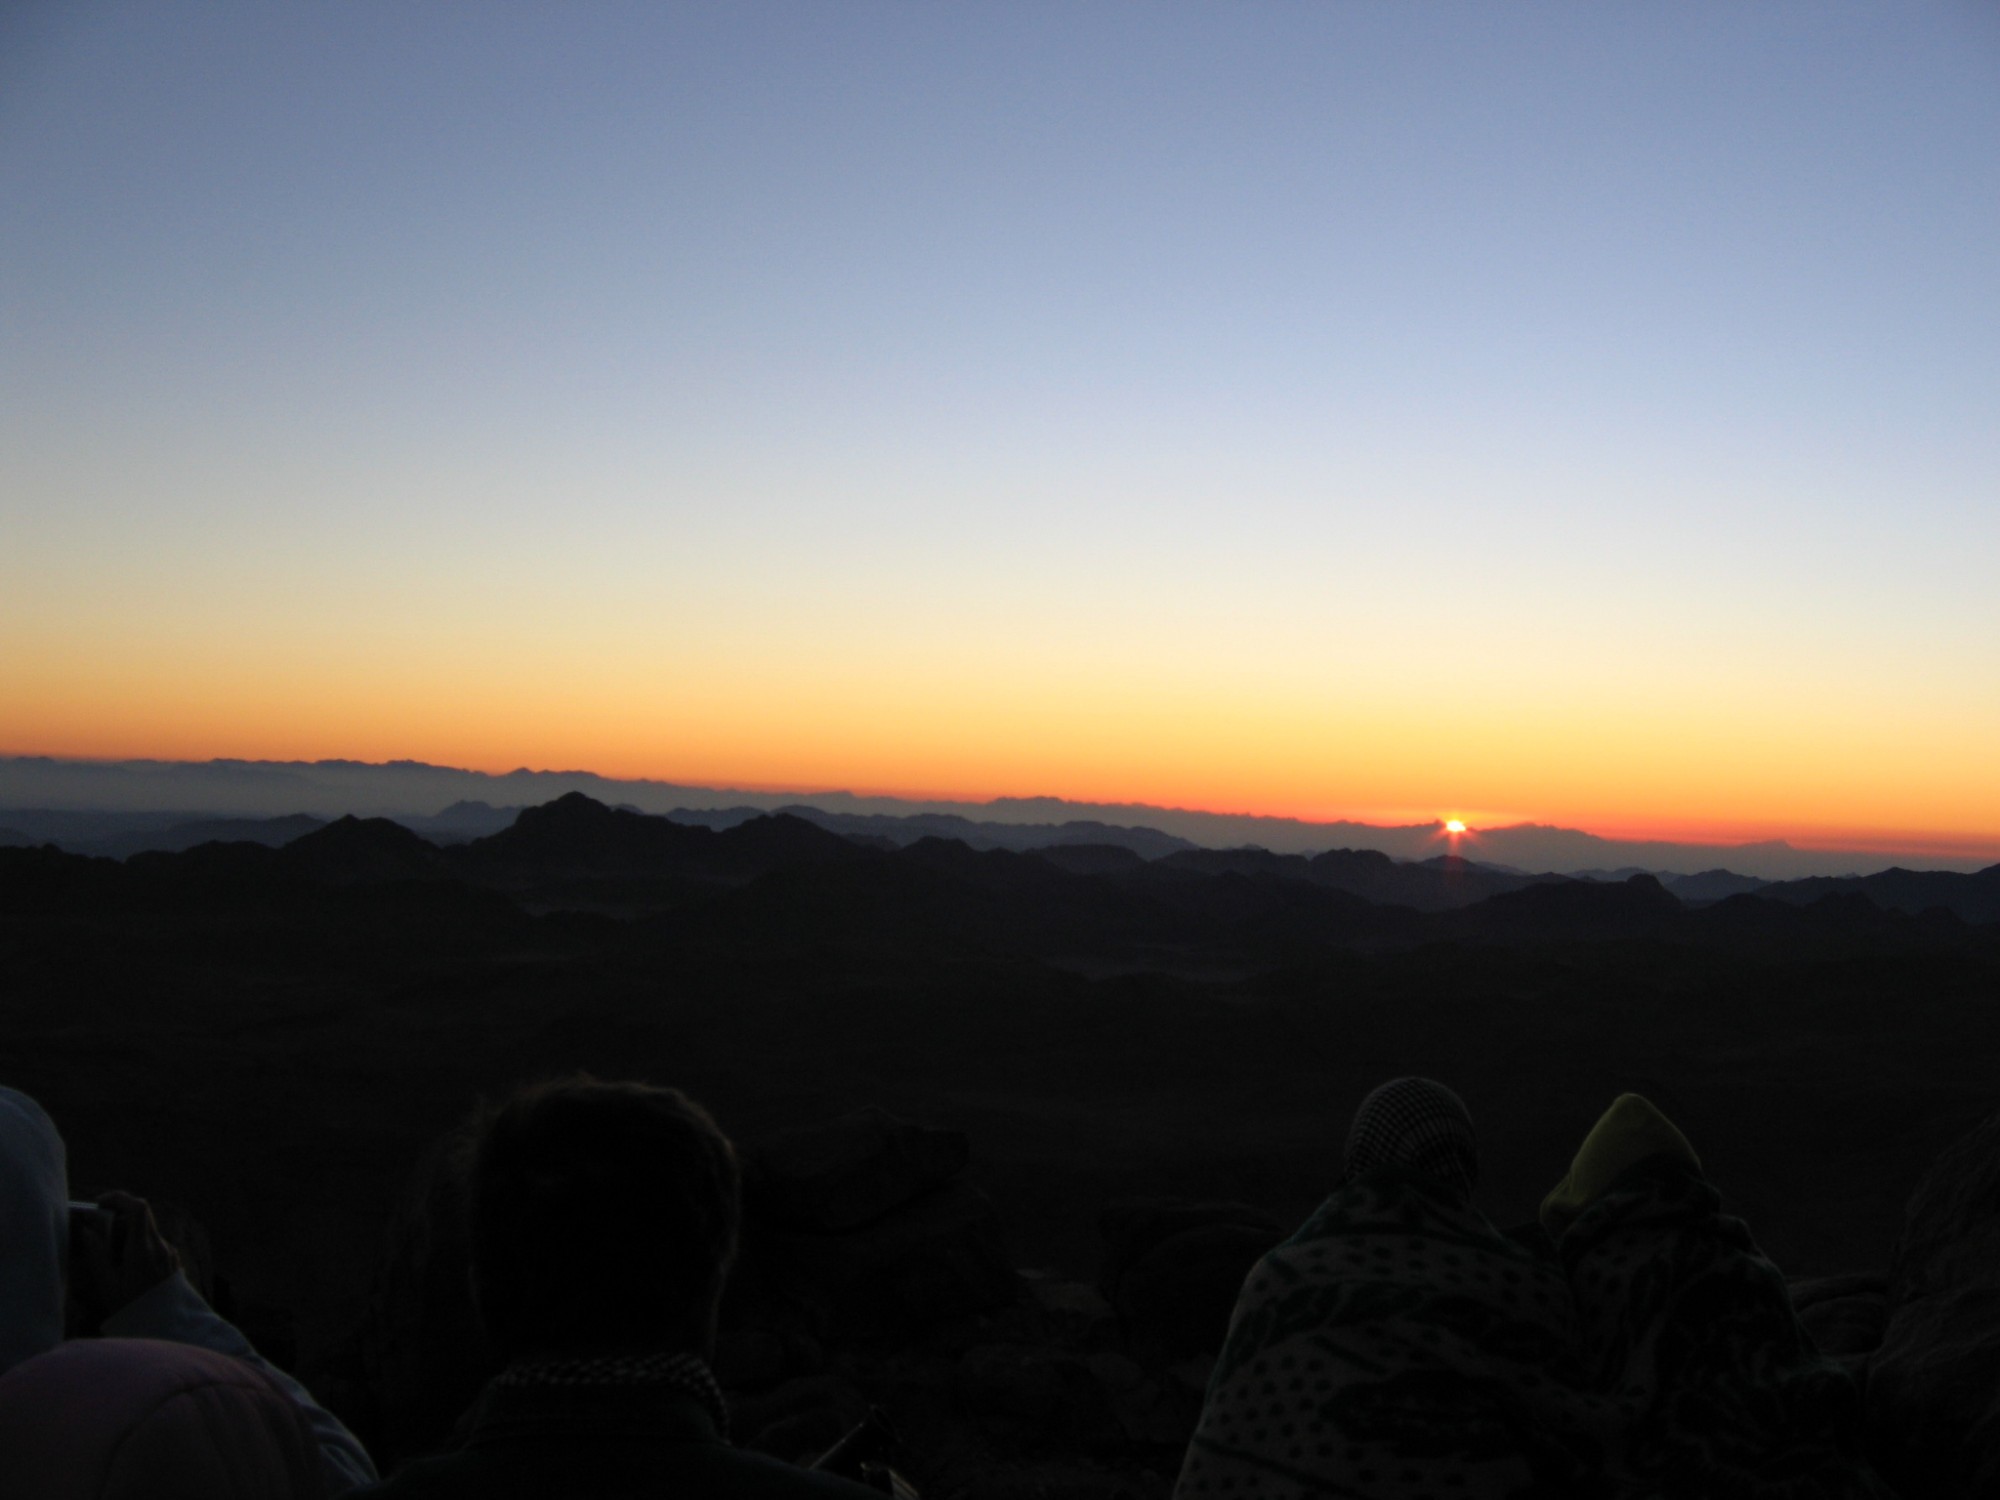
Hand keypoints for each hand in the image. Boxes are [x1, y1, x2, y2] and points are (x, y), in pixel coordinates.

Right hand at [67, 1191, 182, 1327]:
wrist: (166, 1325)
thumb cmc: (133, 1309)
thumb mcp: (108, 1286)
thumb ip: (97, 1256)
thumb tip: (87, 1231)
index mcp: (142, 1250)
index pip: (138, 1207)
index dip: (119, 1198)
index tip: (100, 1204)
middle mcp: (160, 1246)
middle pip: (142, 1214)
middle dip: (118, 1215)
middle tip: (99, 1231)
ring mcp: (169, 1252)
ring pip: (147, 1229)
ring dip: (127, 1232)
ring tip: (111, 1256)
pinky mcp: (172, 1259)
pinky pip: (153, 1242)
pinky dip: (138, 1244)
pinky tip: (126, 1266)